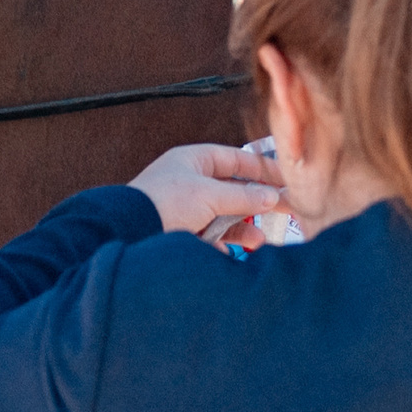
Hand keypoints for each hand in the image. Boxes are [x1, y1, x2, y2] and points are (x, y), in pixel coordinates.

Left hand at [129, 143, 287, 243]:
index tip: (285, 179)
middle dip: (255, 203)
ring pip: (221, 215)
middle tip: (283, 211)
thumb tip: (272, 196)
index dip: (261, 168)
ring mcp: (183, 207)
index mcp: (193, 161)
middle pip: (231, 189)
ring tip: (258, 241)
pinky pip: (207, 236)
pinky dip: (220, 243)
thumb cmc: (164, 202)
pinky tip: (228, 253)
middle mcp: (189, 181)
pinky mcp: (178, 231)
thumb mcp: (209, 195)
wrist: (126, 232)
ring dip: (241, 227)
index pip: (235, 159)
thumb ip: (243, 197)